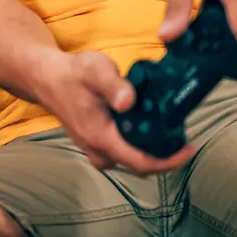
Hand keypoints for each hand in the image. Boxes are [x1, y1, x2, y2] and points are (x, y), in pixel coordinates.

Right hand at [37, 50, 196, 173]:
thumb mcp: (95, 70)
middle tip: (183, 137)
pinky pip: (122, 154)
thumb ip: (114, 85)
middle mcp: (98, 150)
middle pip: (139, 166)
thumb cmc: (72, 74)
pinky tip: (147, 130)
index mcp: (101, 137)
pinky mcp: (94, 143)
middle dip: (164, 157)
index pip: (141, 162)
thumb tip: (129, 101)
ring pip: (130, 162)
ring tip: (169, 133)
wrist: (46, 78)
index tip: (190, 149)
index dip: (169, 161)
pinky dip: (138, 147)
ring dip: (151, 153)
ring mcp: (95, 149)